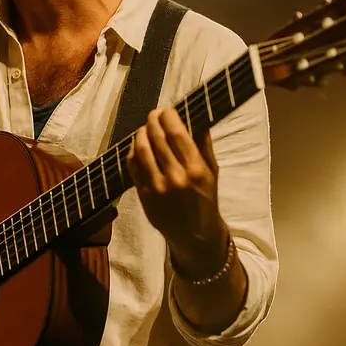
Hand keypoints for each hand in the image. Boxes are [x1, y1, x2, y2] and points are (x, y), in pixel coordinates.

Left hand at [127, 108, 227, 272]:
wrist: (195, 235)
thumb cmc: (206, 200)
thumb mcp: (213, 172)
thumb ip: (203, 144)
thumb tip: (196, 117)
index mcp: (196, 169)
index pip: (177, 133)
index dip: (168, 116)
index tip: (167, 110)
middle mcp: (176, 177)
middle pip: (157, 138)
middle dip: (153, 121)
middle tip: (154, 114)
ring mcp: (157, 187)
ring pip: (142, 149)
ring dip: (141, 133)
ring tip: (145, 128)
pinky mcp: (144, 195)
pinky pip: (132, 166)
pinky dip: (133, 151)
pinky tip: (137, 145)